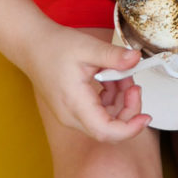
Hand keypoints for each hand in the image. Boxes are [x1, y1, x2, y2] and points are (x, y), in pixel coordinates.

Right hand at [28, 25, 150, 141]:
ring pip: (106, 120)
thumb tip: (136, 59)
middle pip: (109, 129)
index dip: (130, 129)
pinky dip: (111, 98)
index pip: (106, 132)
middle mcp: (71, 116)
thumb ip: (113, 56)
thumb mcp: (88, 47)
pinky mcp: (73, 110)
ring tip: (121, 75)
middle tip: (134, 84)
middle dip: (128, 109)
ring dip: (120, 101)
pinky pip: (99, 113)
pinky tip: (111, 79)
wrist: (32, 46)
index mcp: (75, 104)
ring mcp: (71, 115)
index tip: (146, 117)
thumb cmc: (55, 46)